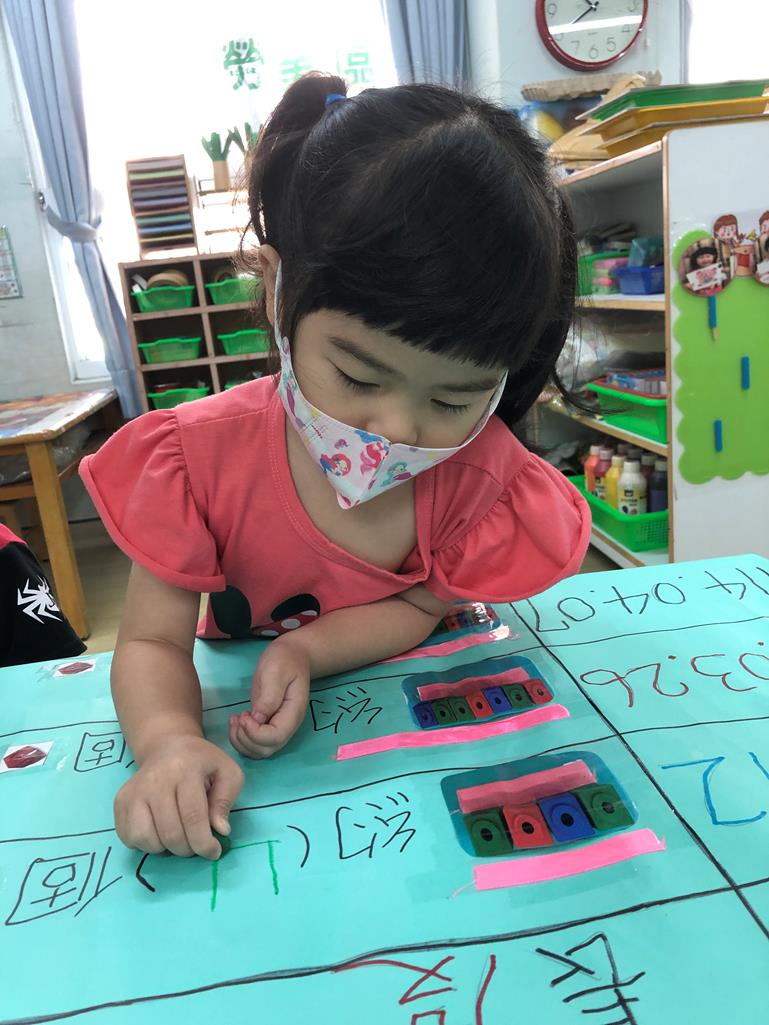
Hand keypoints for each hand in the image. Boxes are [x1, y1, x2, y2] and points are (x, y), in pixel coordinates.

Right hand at [114, 735, 243, 858]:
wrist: (167, 747)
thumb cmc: (200, 763)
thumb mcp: (227, 772)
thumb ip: (226, 800)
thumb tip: (220, 830)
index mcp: (184, 769)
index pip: (193, 817)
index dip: (204, 843)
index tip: (214, 852)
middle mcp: (154, 779)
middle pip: (170, 833)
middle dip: (188, 849)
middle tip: (197, 845)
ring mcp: (134, 791)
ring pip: (146, 839)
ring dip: (166, 849)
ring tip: (178, 837)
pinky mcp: (120, 802)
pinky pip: (129, 838)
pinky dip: (146, 844)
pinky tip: (159, 831)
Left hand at [229, 638, 309, 758]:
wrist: (291, 656)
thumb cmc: (284, 660)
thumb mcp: (276, 671)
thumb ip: (269, 696)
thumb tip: (258, 719)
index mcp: (293, 712)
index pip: (276, 737)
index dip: (256, 733)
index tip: (244, 715)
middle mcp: (287, 725)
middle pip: (267, 749)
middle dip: (246, 739)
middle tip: (238, 717)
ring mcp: (277, 726)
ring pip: (259, 751)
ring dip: (241, 741)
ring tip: (235, 718)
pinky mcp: (266, 725)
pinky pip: (253, 743)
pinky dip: (240, 738)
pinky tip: (237, 719)